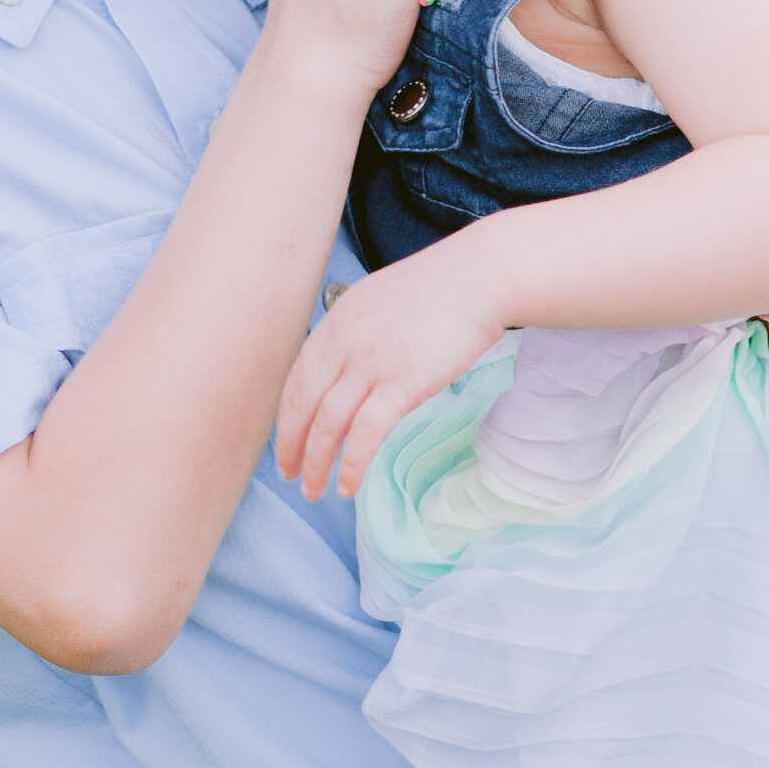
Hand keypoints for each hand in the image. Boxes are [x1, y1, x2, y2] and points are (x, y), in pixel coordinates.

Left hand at [275, 236, 516, 500]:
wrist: (482, 276)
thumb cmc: (444, 287)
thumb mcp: (382, 300)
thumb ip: (359, 330)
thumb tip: (351, 364)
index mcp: (337, 320)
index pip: (297, 378)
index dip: (286, 417)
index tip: (286, 442)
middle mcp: (344, 342)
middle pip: (302, 405)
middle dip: (291, 446)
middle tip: (292, 475)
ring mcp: (372, 363)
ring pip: (327, 424)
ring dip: (316, 463)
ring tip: (316, 491)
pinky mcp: (402, 383)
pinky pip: (365, 433)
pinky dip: (352, 465)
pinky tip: (349, 485)